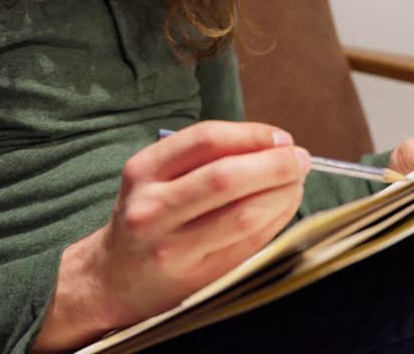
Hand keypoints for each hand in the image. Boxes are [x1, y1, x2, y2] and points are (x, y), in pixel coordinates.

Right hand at [33, 121, 310, 351]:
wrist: (113, 278)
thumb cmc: (146, 216)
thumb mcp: (156, 176)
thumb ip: (205, 157)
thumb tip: (275, 145)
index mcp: (143, 171)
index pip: (205, 141)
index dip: (252, 134)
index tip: (281, 138)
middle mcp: (152, 209)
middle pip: (226, 178)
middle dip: (275, 165)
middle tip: (300, 160)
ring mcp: (173, 247)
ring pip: (244, 215)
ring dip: (283, 195)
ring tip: (296, 184)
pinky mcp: (196, 277)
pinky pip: (249, 244)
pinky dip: (276, 221)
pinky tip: (283, 209)